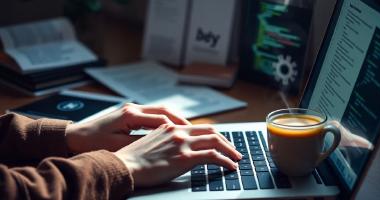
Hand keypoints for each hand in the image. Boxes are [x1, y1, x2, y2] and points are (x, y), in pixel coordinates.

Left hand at [65, 103, 190, 153]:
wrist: (74, 137)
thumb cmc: (92, 142)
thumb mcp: (118, 146)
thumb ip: (140, 143)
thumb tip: (161, 142)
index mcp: (130, 114)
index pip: (161, 118)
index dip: (177, 127)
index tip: (190, 134)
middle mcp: (133, 108)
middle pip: (164, 110)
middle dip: (180, 120)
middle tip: (195, 130)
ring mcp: (131, 109)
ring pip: (160, 111)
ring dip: (174, 119)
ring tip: (187, 129)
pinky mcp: (129, 113)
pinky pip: (153, 115)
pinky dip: (164, 121)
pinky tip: (171, 129)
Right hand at [114, 124, 241, 186]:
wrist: (123, 166)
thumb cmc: (132, 159)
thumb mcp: (150, 143)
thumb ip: (165, 142)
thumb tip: (175, 149)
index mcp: (170, 128)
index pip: (199, 127)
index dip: (213, 135)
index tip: (221, 142)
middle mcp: (178, 132)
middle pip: (211, 131)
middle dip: (226, 141)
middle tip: (233, 150)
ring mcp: (182, 144)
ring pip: (216, 141)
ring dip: (230, 150)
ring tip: (237, 158)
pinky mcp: (185, 157)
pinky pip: (213, 156)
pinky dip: (226, 161)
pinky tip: (230, 167)